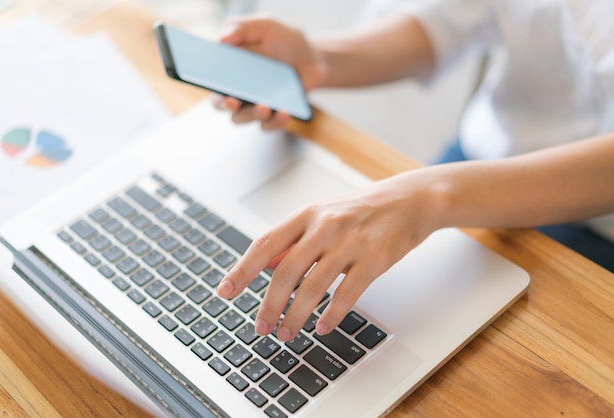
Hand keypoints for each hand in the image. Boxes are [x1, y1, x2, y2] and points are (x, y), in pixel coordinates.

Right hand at [212, 17, 324, 129]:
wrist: (312, 58)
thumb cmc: (284, 41)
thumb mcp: (265, 26)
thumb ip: (242, 28)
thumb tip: (222, 39)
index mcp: (228, 68)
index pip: (210, 79)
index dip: (205, 82)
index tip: (209, 80)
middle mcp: (236, 90)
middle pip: (220, 103)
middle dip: (225, 104)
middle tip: (233, 101)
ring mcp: (253, 105)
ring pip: (242, 118)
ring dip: (251, 114)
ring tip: (264, 106)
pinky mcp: (272, 116)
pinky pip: (268, 125)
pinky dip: (275, 121)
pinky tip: (284, 111)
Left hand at [217, 173, 439, 340]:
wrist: (409, 200)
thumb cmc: (361, 210)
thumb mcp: (322, 215)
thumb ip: (293, 239)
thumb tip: (263, 263)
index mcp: (306, 215)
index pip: (265, 244)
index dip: (242, 270)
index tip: (225, 292)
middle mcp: (324, 226)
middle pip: (286, 271)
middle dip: (269, 305)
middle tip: (260, 327)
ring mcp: (350, 242)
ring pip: (314, 286)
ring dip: (296, 316)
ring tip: (286, 334)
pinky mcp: (375, 258)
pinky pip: (347, 293)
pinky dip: (332, 314)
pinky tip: (322, 327)